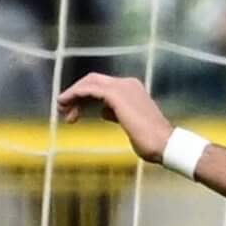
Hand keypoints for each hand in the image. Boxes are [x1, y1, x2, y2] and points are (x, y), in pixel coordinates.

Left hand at [57, 72, 172, 163]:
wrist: (165, 144)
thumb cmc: (152, 142)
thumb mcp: (130, 125)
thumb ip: (116, 114)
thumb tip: (104, 112)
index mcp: (133, 89)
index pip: (103, 86)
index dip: (86, 97)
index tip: (75, 114)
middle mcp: (127, 83)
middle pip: (93, 81)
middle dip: (76, 94)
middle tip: (63, 109)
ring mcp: (122, 87)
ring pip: (88, 83)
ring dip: (72, 95)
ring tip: (61, 108)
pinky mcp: (115, 94)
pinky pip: (88, 90)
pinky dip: (74, 95)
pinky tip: (65, 104)